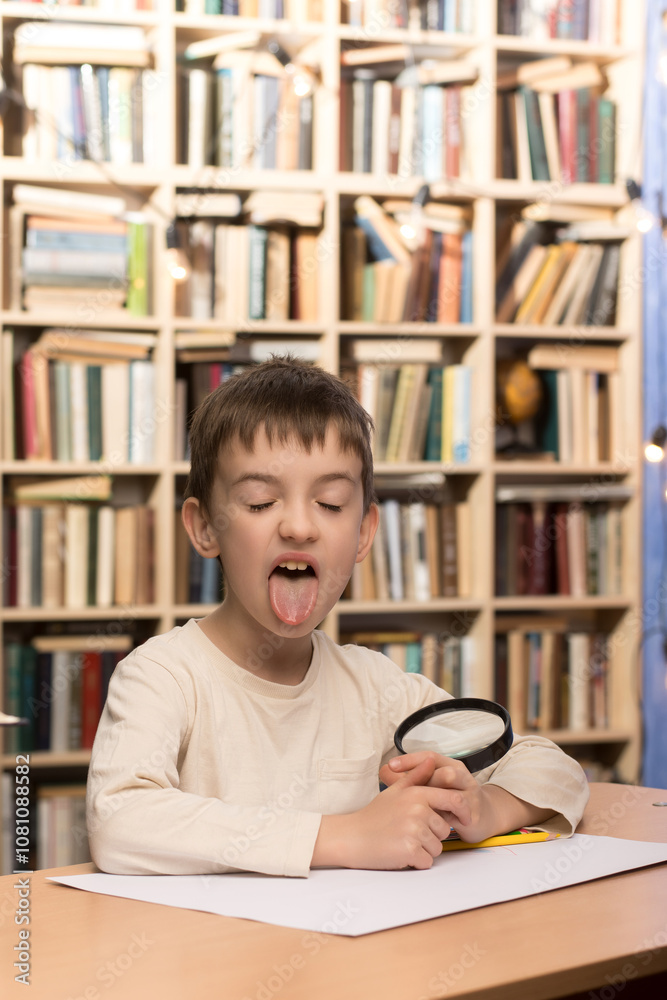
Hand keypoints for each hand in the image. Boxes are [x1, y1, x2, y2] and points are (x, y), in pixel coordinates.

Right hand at [311, 757, 452, 870]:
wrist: (351, 837)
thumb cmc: (374, 815)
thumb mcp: (395, 791)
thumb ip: (416, 776)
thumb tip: (432, 761)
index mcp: (417, 794)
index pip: (454, 800)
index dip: (463, 811)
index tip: (463, 819)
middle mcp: (418, 810)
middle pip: (445, 829)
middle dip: (433, 835)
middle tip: (410, 833)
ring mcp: (415, 830)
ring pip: (437, 847)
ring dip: (424, 850)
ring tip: (403, 841)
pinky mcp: (410, 850)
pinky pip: (427, 861)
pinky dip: (416, 862)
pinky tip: (400, 852)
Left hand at [380, 752, 496, 843]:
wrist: (482, 815)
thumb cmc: (450, 799)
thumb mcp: (431, 786)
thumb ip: (409, 779)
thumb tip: (383, 770)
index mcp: (449, 765)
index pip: (429, 757)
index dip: (410, 760)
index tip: (390, 765)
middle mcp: (461, 776)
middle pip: (443, 772)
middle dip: (424, 780)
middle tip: (403, 789)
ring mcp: (470, 793)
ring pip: (454, 791)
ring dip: (436, 798)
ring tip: (420, 807)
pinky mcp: (474, 812)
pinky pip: (459, 812)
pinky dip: (445, 817)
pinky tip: (432, 822)